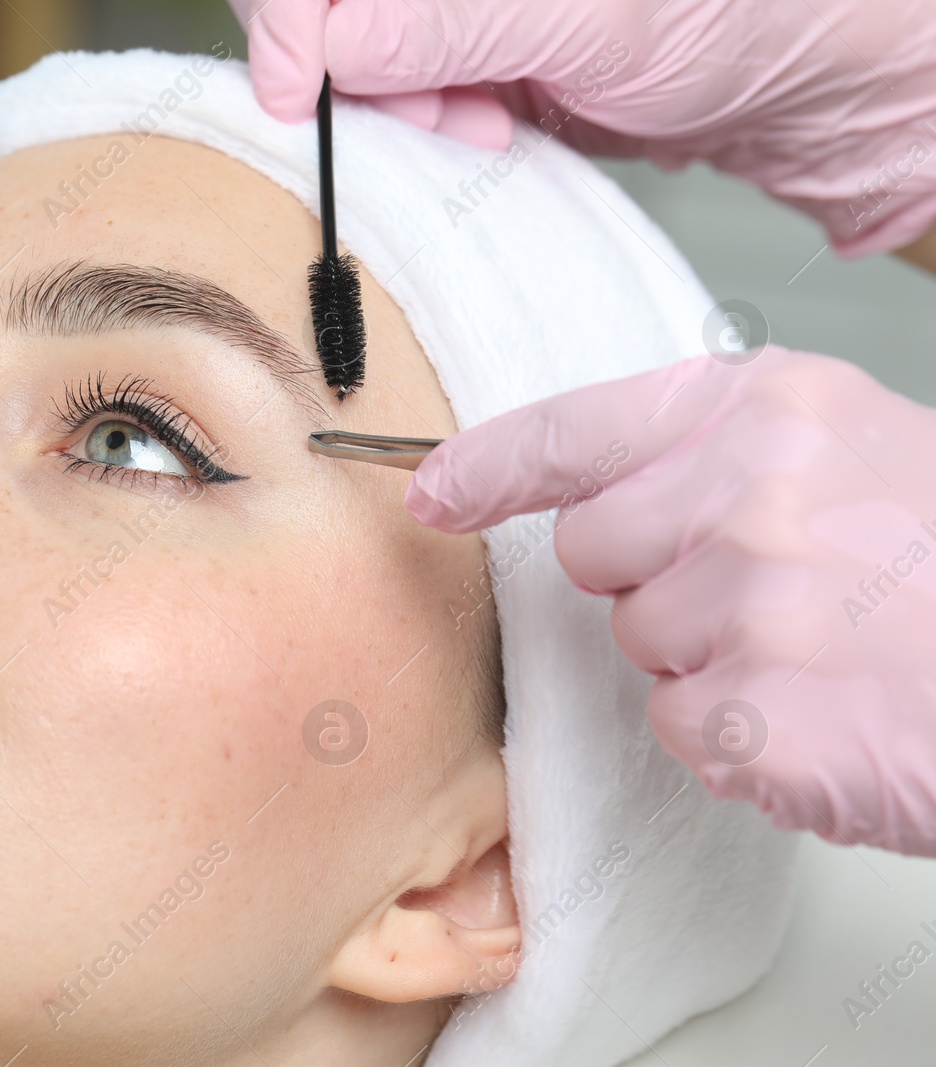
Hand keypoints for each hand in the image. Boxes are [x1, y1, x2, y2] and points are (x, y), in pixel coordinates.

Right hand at [227, 0, 935, 255]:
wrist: (811, 83)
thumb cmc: (748, 14)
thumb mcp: (590, 23)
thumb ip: (448, 25)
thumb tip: (331, 45)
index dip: (289, 15)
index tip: (303, 89)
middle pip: (329, 7)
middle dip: (355, 70)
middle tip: (437, 113)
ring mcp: (465, 6)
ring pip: (359, 56)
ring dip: (400, 108)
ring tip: (482, 125)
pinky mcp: (478, 53)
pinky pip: (405, 92)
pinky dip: (428, 127)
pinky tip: (488, 130)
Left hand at [405, 347, 935, 856]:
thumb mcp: (859, 449)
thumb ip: (726, 453)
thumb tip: (600, 495)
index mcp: (769, 408)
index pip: (578, 429)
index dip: (492, 464)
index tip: (432, 491)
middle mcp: (747, 492)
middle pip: (593, 553)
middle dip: (654, 580)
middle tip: (778, 593)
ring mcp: (752, 604)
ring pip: (636, 645)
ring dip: (708, 660)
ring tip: (827, 651)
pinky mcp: (756, 714)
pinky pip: (680, 724)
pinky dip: (739, 735)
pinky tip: (829, 713)